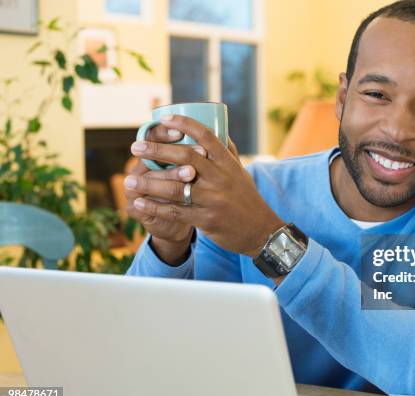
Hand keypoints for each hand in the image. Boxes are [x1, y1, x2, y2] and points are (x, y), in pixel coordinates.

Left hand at [128, 114, 284, 257]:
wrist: (261, 231)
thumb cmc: (247, 199)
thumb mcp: (240, 172)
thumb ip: (228, 152)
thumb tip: (218, 128)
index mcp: (228, 163)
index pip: (206, 136)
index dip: (184, 124)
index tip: (163, 119)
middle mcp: (221, 179)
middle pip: (186, 158)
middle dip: (157, 151)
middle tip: (136, 147)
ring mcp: (214, 200)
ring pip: (176, 188)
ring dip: (149, 183)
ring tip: (128, 179)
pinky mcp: (207, 220)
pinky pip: (176, 212)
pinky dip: (155, 207)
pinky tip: (139, 203)